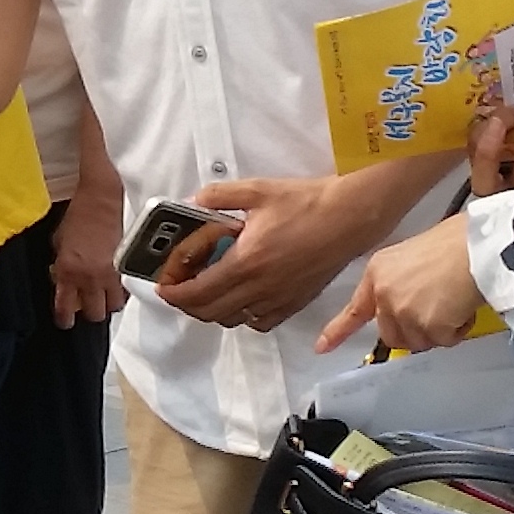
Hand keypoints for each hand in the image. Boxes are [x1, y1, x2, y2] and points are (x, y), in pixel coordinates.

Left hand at [47, 190, 125, 326]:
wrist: (103, 198)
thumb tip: (59, 278)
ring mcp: (110, 274)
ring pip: (113, 306)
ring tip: (103, 292)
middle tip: (87, 303)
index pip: (65, 309)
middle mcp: (89, 277)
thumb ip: (59, 264)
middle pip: (94, 314)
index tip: (65, 321)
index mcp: (67, 271)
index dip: (64, 319)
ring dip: (107, 302)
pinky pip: (125, 290)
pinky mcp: (127, 266)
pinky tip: (115, 282)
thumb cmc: (78, 215)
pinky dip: (120, 290)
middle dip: (90, 311)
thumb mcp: (58, 241)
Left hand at [155, 169, 415, 332]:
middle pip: (209, 312)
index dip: (174, 293)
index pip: (198, 291)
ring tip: (207, 289)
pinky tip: (242, 296)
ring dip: (212, 310)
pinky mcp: (295, 304)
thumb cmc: (306, 202)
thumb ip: (218, 196)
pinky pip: (259, 323)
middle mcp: (260, 288)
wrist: (350, 217)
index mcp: (246, 262)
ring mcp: (278, 300)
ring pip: (233, 320)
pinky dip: (243, 316)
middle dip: (187, 303)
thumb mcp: (257, 190)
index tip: (163, 286)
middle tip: (179, 286)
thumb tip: (192, 201)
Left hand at [307, 215, 485, 355]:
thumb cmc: (457, 242)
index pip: (354, 309)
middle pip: (392, 334)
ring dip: (439, 330)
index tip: (321, 348)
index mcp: (378, 272)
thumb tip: (410, 305)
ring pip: (419, 341)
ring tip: (454, 301)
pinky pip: (444, 341)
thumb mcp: (413, 257)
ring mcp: (403, 312)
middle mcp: (384, 294)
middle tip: (439, 308)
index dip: (337, 331)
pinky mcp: (426, 326)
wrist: (480, 245)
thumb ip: (401, 284)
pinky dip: (457, 330)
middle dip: (415, 329)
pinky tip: (463, 306)